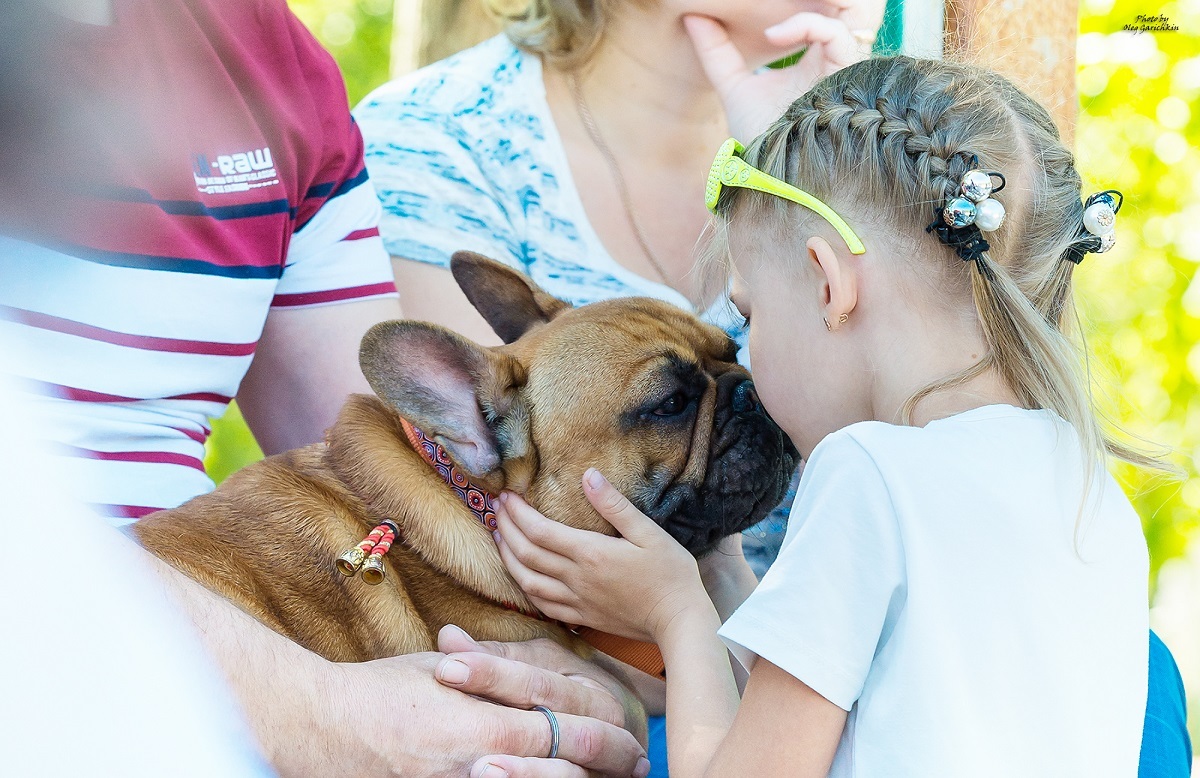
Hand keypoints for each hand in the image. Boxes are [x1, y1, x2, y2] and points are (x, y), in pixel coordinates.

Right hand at [140, 539, 646, 776]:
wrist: (321, 727)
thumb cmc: (385, 691)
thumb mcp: (448, 667)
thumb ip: (504, 667)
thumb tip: (552, 660)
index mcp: (490, 716)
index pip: (571, 721)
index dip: (610, 730)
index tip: (631, 734)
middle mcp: (483, 758)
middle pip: (572, 763)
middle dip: (613, 762)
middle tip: (636, 764)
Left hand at [494, 468, 710, 644]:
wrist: (679, 621)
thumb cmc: (670, 573)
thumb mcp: (648, 532)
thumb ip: (614, 504)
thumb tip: (589, 475)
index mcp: (590, 553)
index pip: (539, 530)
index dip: (517, 512)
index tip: (506, 495)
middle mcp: (576, 578)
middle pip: (526, 553)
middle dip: (505, 528)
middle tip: (495, 508)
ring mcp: (577, 601)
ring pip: (527, 582)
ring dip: (507, 558)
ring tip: (498, 539)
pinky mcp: (582, 618)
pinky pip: (542, 605)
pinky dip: (524, 589)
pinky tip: (520, 578)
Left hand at [684, 1, 884, 139]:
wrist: (773, 170)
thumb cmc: (759, 137)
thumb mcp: (734, 88)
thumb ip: (717, 54)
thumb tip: (692, 17)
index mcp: (814, 66)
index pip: (815, 25)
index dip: (793, 16)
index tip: (760, 25)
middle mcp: (834, 66)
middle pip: (834, 20)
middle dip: (808, 8)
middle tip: (773, 17)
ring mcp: (843, 70)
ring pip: (839, 22)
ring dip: (803, 19)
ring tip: (770, 33)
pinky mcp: (848, 74)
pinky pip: (836, 34)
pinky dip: (806, 27)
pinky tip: (774, 38)